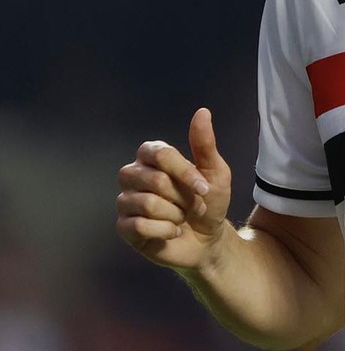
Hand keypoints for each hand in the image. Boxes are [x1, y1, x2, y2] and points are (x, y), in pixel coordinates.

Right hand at [116, 107, 231, 270]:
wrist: (207, 239)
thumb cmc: (209, 202)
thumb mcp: (215, 172)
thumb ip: (205, 143)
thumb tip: (202, 111)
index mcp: (152, 155)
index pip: (162, 155)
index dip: (185, 173)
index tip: (204, 188)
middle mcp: (133, 174)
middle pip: (156, 181)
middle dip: (183, 198)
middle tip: (192, 206)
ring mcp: (125, 201)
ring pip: (149, 204)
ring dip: (176, 216)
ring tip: (181, 218)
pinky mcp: (123, 226)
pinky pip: (140, 226)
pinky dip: (165, 231)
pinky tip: (171, 231)